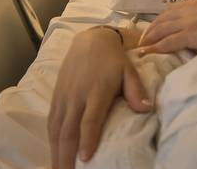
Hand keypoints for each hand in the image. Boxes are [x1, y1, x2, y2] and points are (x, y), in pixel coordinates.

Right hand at [48, 28, 150, 168]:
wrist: (91, 40)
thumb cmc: (114, 60)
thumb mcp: (129, 71)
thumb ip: (135, 90)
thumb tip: (146, 109)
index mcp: (97, 91)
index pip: (90, 119)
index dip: (87, 139)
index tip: (86, 158)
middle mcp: (77, 96)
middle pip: (69, 130)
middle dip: (66, 155)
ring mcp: (64, 97)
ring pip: (56, 128)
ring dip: (55, 151)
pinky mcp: (56, 96)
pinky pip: (51, 121)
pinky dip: (51, 140)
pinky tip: (53, 153)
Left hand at [138, 0, 196, 53]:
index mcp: (195, 2)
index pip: (171, 10)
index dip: (161, 19)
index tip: (155, 26)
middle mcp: (187, 10)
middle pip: (162, 19)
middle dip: (150, 29)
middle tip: (142, 38)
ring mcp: (187, 22)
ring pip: (161, 30)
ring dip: (149, 38)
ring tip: (141, 46)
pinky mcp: (190, 35)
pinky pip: (167, 42)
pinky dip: (155, 47)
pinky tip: (147, 52)